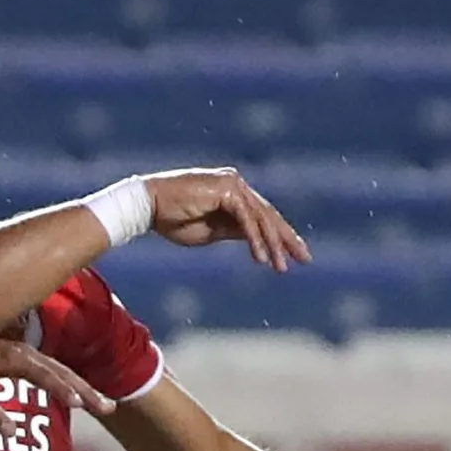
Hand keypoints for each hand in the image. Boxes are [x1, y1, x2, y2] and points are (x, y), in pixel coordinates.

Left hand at [0, 337, 113, 430]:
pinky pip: (50, 370)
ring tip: (104, 405)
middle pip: (61, 371)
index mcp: (9, 357)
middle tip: (108, 408)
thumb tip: (14, 432)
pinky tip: (82, 397)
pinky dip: (68, 383)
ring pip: (59, 370)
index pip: (43, 373)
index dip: (62, 387)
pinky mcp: (22, 357)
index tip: (80, 403)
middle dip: (86, 390)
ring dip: (82, 387)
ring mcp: (24, 353)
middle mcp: (22, 352)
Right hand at [142, 168, 312, 272]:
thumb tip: (255, 239)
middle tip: (304, 259)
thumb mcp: (209, 232)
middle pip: (268, 214)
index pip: (262, 215)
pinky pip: (246, 219)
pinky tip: (260, 258)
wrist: (146, 206)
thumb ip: (233, 232)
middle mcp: (236, 184)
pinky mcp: (227, 191)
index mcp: (233, 192)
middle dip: (286, 239)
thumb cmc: (170, 219)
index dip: (278, 236)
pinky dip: (255, 240)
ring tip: (281, 267)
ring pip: (261, 218)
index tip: (292, 255)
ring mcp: (233, 184)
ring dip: (272, 245)